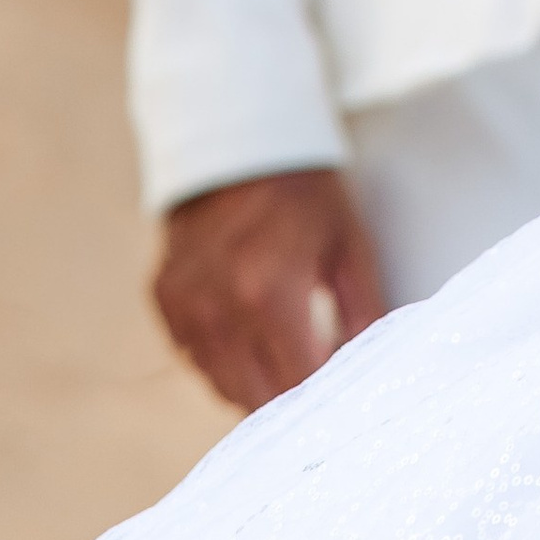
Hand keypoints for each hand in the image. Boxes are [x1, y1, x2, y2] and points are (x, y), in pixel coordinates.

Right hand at [153, 167, 385, 410]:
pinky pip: (194, 358)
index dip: (322, 397)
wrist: (239, 140)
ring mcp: (185, 307)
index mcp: (270, 294)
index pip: (297, 386)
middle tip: (314, 376)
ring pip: (222, 385)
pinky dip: (222, 358)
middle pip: (256, 399)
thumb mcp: (349, 245)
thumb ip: (365, 313)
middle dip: (290, 397)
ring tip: (284, 352)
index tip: (339, 391)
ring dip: (254, 383)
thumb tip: (375, 370)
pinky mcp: (164, 301)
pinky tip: (246, 329)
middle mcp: (220, 309)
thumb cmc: (306, 192)